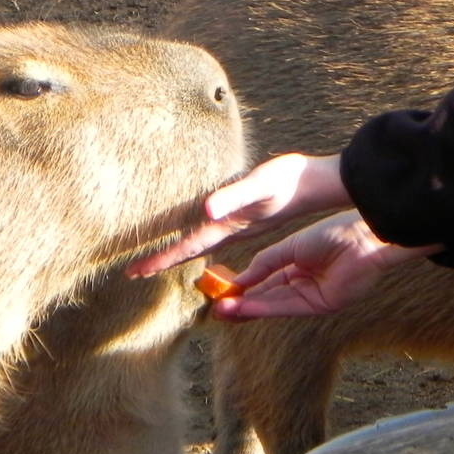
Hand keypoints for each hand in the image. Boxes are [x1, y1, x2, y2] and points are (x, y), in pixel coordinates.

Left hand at [127, 152, 349, 277]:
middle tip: (135, 271)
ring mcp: (239, 226)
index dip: (160, 259)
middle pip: (189, 251)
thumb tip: (207, 210)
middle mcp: (231, 231)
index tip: (134, 272)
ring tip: (159, 258)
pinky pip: (214, 235)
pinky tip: (198, 232)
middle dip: (163, 261)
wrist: (319, 185)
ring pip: (201, 245)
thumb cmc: (290, 181)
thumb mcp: (261, 185)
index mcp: (228, 227)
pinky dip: (198, 239)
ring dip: (179, 252)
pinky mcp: (247, 218)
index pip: (186, 247)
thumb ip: (233, 197)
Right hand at [209, 210, 437, 319]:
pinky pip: (287, 307)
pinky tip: (245, 307)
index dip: (244, 289)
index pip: (265, 283)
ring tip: (223, 311)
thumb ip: (266, 262)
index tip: (222, 292)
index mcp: (297, 268)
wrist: (359, 237)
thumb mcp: (290, 246)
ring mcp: (312, 296)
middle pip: (267, 298)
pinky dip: (265, 307)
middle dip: (242, 305)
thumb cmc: (331, 234)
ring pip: (274, 305)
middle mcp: (303, 285)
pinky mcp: (320, 305)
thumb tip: (242, 278)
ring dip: (248, 309)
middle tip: (216, 309)